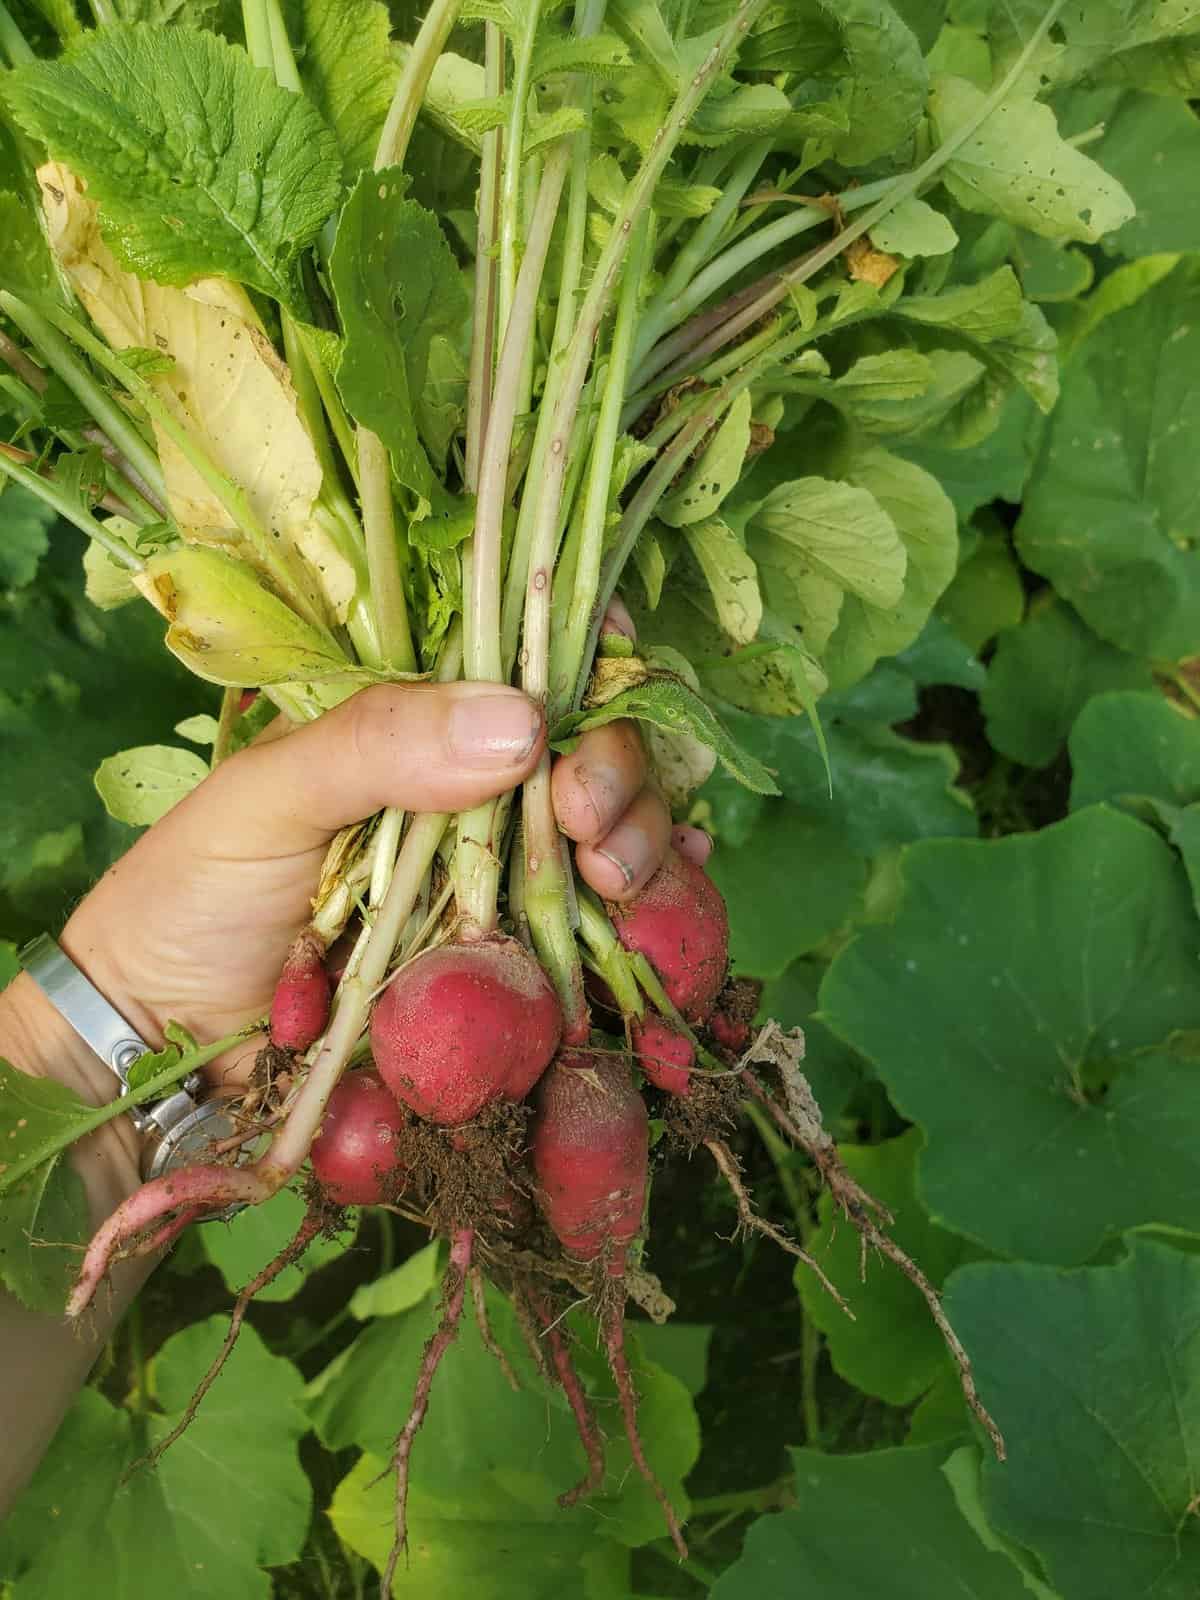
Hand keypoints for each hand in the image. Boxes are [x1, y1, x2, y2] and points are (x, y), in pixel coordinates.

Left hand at [45, 603, 709, 1086]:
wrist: (159, 1050)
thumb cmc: (191, 898)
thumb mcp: (269, 797)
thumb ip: (379, 744)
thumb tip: (524, 724)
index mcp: (423, 737)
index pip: (535, 676)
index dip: (587, 679)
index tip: (582, 726)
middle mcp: (478, 805)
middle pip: (599, 766)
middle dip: (623, 789)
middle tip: (592, 832)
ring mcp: (501, 894)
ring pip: (620, 856)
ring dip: (647, 863)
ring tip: (616, 888)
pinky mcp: (511, 983)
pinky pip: (603, 958)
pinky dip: (651, 944)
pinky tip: (660, 938)